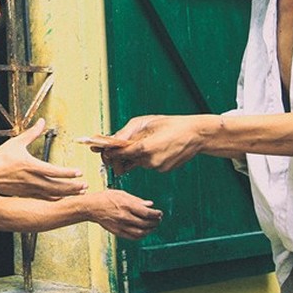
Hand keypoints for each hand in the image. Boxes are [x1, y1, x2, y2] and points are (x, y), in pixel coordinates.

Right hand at [0, 119, 84, 199]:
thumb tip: (41, 122)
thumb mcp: (16, 142)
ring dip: (67, 193)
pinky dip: (55, 197)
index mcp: (31, 166)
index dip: (68, 173)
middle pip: (57, 186)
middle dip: (73, 186)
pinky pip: (44, 197)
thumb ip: (32, 133)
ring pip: (53, 193)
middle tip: (85, 185)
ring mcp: (30, 189)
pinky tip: (62, 197)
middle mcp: (32, 180)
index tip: (79, 172)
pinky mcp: (27, 193)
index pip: (54, 171)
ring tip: (79, 192)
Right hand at [85, 190, 162, 238]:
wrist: (91, 207)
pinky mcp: (117, 231)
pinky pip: (133, 237)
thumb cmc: (105, 198)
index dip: (156, 214)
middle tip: (158, 220)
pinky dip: (141, 236)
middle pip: (145, 223)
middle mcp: (124, 216)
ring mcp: (121, 225)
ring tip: (153, 227)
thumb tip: (150, 204)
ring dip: (149, 230)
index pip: (146, 213)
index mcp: (126, 205)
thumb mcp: (121, 194)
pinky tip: (144, 232)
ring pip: (140, 232)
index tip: (160, 213)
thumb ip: (137, 200)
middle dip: (155, 222)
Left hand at [97, 114, 212, 173]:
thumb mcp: (145, 122)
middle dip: (115, 157)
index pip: (118, 153)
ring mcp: (157, 167)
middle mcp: (149, 161)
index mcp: (144, 147)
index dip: (106, 151)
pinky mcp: (163, 170)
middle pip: (123, 162)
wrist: (196, 134)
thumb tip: (110, 140)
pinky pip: (147, 164)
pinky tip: (154, 147)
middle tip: (110, 150)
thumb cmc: (170, 124)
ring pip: (135, 163)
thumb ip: (126, 133)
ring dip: (132, 156)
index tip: (97, 147)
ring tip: (138, 143)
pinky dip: (145, 157)